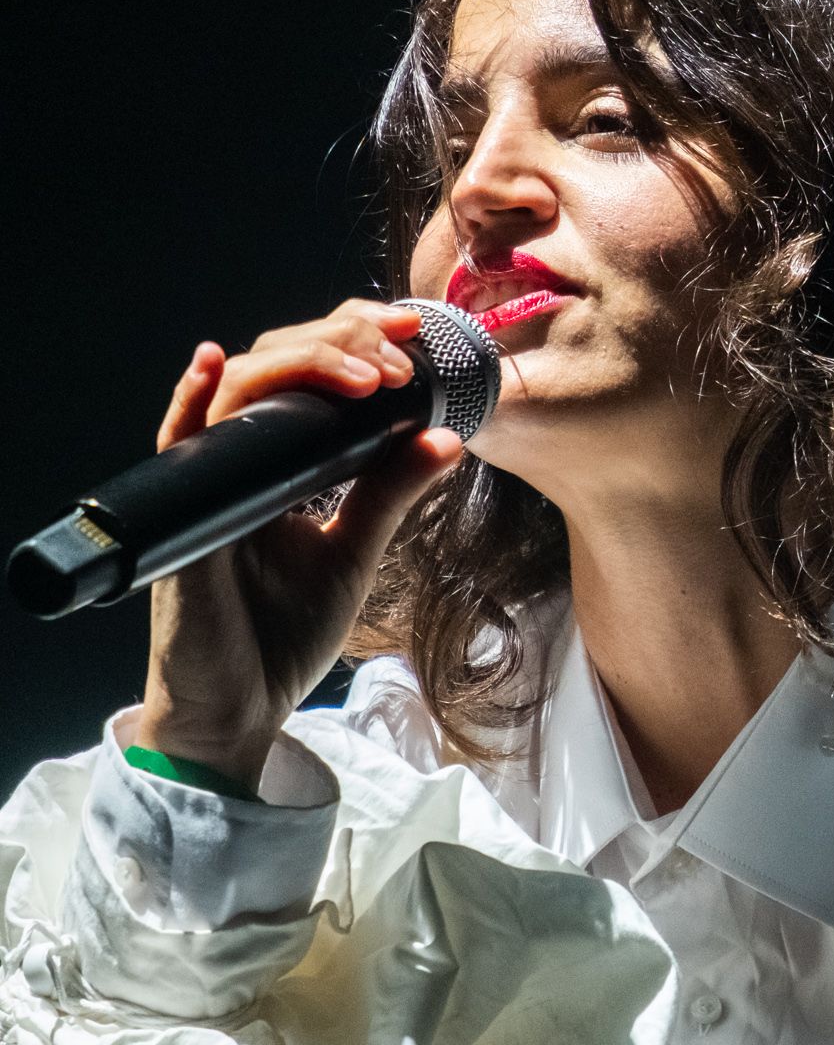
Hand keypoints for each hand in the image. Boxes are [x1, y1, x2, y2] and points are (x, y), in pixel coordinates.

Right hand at [133, 299, 463, 790]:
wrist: (239, 712)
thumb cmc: (282, 634)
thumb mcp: (354, 551)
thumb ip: (389, 493)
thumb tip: (447, 437)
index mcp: (277, 464)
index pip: (307, 374)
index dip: (352, 338)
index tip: (411, 333)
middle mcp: (236, 465)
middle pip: (273, 366)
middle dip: (338, 339)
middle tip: (398, 345)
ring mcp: (204, 491)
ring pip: (235, 395)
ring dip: (298, 366)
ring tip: (361, 367)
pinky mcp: (183, 529)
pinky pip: (176, 454)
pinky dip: (190, 404)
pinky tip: (213, 365)